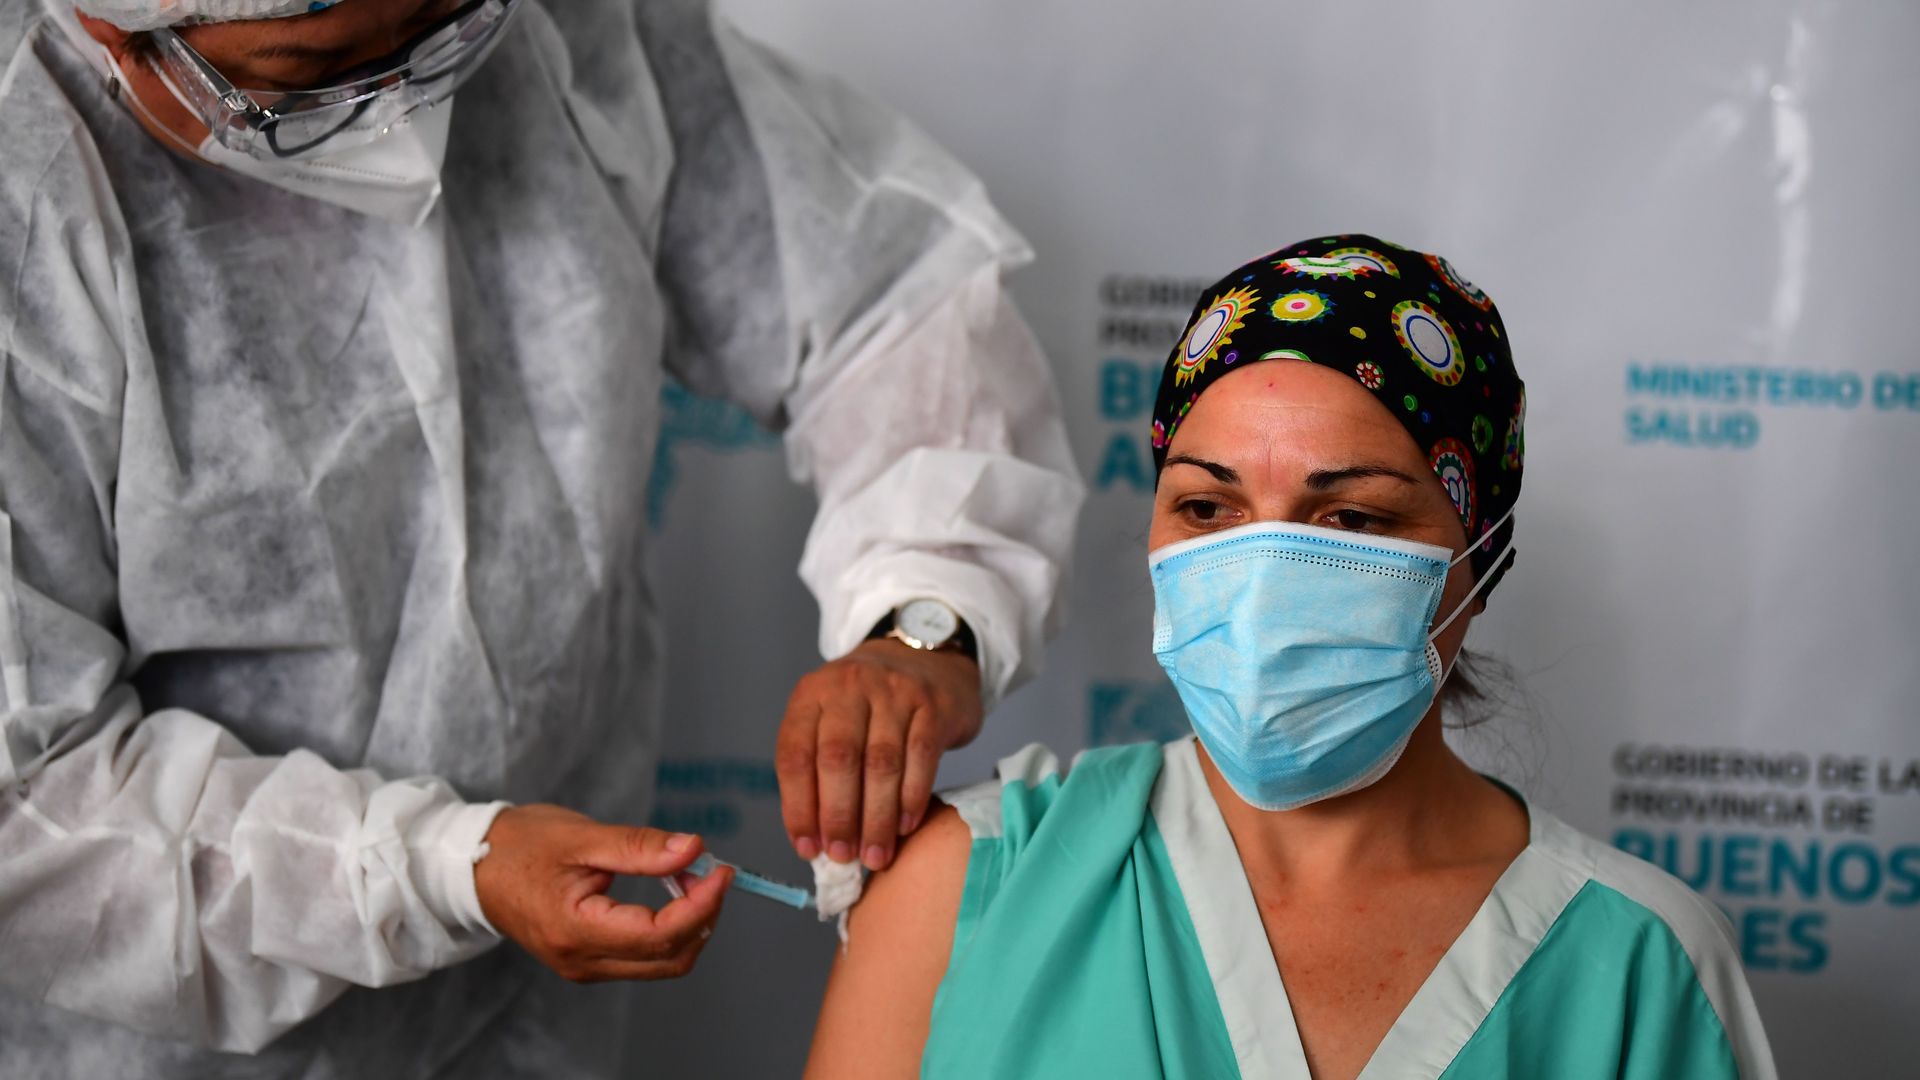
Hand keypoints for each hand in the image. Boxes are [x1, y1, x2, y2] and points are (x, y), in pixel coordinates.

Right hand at [475, 804, 732, 981]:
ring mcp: (584, 966)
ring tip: (693, 877)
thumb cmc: (520, 845)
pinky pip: (643, 957)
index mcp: (576, 930)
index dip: (701, 904)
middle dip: (703, 916)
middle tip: (712, 871)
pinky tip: (671, 892)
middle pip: (669, 958)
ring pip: (661, 963)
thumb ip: (639, 847)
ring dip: (690, 923)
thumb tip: (693, 849)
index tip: (721, 869)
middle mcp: (581, 961)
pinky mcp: (587, 960)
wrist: (473, 868)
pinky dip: (669, 928)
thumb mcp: (581, 837)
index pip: (659, 934)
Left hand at [777, 638, 983, 871]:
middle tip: (842, 855)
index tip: (807, 847)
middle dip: (838, 815)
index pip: (796, 754)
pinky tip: (906, 826)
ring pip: (881, 763)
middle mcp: (849, 686)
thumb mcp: (831, 719)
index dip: (798, 806)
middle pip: (838, 758)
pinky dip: (912, 798)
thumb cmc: (871, 706)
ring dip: (877, 817)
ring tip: (875, 854)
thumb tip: (816, 839)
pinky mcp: (932, 705)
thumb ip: (819, 768)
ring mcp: (894, 692)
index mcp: (812, 694)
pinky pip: (920, 757)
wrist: (927, 660)